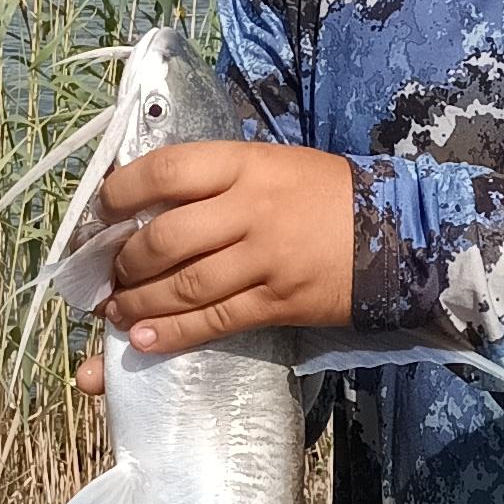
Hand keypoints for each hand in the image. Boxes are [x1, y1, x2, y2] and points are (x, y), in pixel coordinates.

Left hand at [98, 140, 355, 354]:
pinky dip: (173, 332)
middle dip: (125, 262)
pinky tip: (144, 338)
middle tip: (110, 275)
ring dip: (138, 302)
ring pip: (183, 286)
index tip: (102, 211)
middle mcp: (251, 209)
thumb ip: (218, 180)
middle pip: (165, 238)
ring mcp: (265, 258)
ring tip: (115, 311)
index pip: (166, 171)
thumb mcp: (273, 164)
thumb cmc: (327, 194)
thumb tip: (150, 205)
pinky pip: (215, 320)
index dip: (121, 193)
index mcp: (246, 164)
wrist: (401, 232)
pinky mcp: (279, 302)